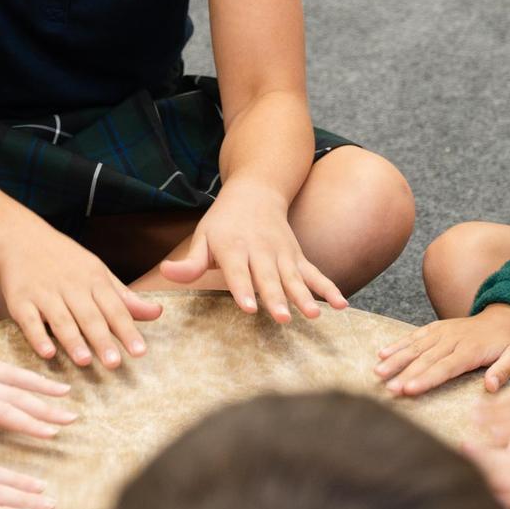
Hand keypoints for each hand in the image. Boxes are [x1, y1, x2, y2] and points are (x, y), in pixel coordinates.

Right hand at [0, 228, 162, 367]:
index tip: (140, 352)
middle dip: (102, 339)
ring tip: (84, 360)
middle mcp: (71, 286)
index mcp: (94, 280)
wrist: (20, 237)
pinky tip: (47, 352)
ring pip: (61, 319)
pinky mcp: (20, 301)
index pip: (115, 308)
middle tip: (114, 364)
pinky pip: (29, 321)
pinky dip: (37, 336)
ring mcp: (44, 293)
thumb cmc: (65, 260)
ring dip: (72, 340)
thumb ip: (125, 297)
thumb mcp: (98, 272)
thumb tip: (157, 313)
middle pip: (89, 316)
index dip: (127, 330)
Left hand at [0, 333, 77, 451]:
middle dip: (46, 408)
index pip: (2, 411)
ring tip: (66, 395)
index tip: (53, 433)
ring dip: (41, 388)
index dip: (29, 423)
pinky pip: (3, 367)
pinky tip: (35, 379)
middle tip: (72, 419)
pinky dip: (24, 373)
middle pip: (16, 394)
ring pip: (14, 378)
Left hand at [158, 179, 346, 320]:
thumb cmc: (224, 221)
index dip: (242, 289)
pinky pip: (315, 273)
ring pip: (294, 278)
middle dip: (276, 298)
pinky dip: (329, 287)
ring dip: (305, 296)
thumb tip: (167, 273)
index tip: (247, 308)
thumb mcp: (203, 235)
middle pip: (268, 278)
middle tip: (282, 319)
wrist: (257, 190)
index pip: (237, 271)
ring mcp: (282, 254)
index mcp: (233, 247)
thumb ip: (190, 261)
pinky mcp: (297, 256)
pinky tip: (342, 304)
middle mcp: (260, 250)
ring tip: (314, 315)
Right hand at [376, 302, 509, 394]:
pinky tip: (382, 354)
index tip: (410, 389)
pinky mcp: (435, 327)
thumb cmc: (507, 343)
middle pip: (425, 359)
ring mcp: (441, 332)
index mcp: (470, 350)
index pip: (445, 367)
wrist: (503, 315)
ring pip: (415, 347)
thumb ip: (503, 371)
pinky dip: (398, 344)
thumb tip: (490, 386)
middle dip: (405, 374)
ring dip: (396, 360)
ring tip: (379, 373)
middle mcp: (452, 340)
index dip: (426, 379)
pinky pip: (414, 336)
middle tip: (389, 388)